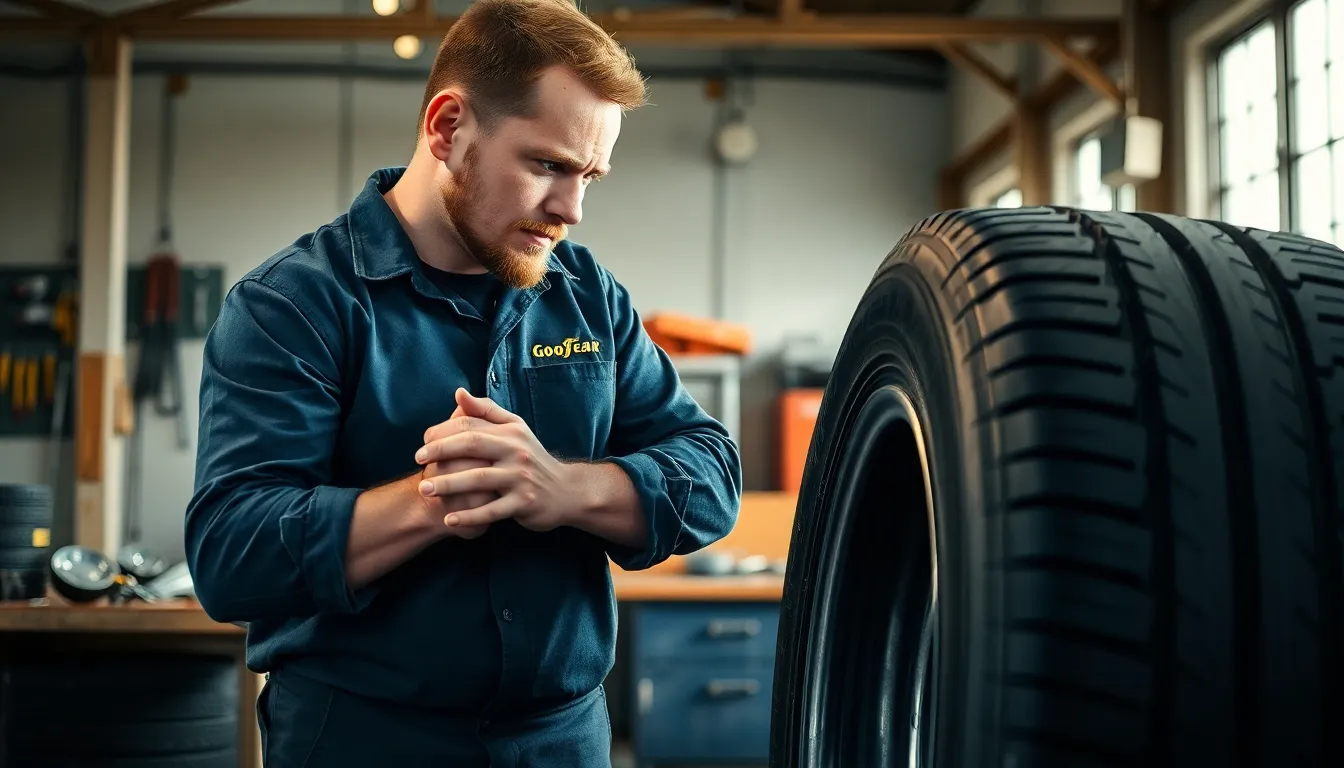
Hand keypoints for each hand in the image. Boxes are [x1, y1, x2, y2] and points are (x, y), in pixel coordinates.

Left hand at [415, 388, 580, 532]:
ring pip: (479, 479)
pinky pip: (491, 511)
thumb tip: (458, 393)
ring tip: (424, 489)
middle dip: (441, 451)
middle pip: (472, 446)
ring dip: (448, 484)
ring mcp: (520, 479)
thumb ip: (486, 411)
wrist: (567, 491)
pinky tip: (448, 519)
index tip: (424, 442)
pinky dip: (469, 516)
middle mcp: (516, 452)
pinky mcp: (523, 504)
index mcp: (510, 432)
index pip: (471, 425)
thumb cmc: (532, 458)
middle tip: (418, 460)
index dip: (443, 431)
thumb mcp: (515, 429)